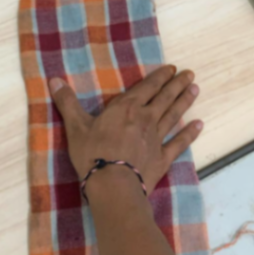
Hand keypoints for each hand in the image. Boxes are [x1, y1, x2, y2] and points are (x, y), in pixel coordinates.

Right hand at [49, 65, 202, 196]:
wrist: (113, 186)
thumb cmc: (93, 154)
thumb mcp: (76, 126)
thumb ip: (67, 102)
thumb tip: (54, 79)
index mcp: (126, 108)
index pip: (147, 87)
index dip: (159, 77)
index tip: (172, 68)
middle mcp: (145, 118)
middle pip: (165, 98)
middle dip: (177, 84)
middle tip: (190, 74)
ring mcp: (156, 138)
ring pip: (174, 115)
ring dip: (185, 102)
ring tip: (196, 90)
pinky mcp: (162, 158)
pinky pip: (179, 143)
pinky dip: (190, 134)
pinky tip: (200, 125)